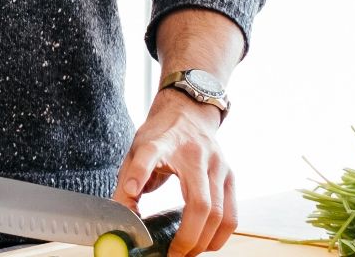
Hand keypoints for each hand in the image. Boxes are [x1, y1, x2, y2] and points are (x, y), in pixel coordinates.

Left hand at [112, 89, 237, 256]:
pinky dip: (220, 235)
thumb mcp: (136, 150)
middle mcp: (195, 154)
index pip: (149, 155)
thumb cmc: (160, 135)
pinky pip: (232, 215)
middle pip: (201, 204)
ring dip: (205, 241)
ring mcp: (218, 165)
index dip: (139, 172)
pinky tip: (205, 243)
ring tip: (187, 253)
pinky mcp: (230, 176)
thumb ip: (127, 182)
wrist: (188, 112)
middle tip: (173, 255)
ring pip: (221, 214)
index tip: (131, 191)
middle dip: (188, 238)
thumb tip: (123, 219)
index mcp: (163, 143)